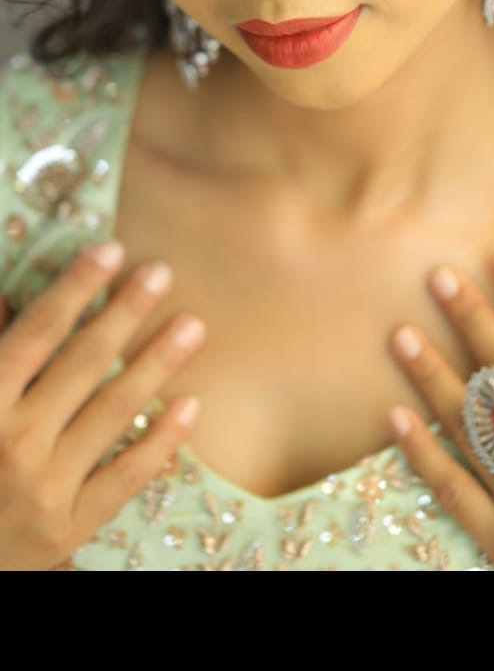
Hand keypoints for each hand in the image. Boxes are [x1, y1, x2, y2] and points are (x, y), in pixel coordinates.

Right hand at [0, 239, 206, 570]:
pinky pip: (125, 477)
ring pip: (113, 412)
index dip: (75, 287)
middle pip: (83, 362)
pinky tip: (191, 404)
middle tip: (162, 272)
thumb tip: (7, 298)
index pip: (37, 332)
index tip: (110, 248)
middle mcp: (14, 442)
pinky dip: (161, 441)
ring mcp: (45, 487)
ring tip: (192, 326)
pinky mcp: (69, 527)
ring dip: (156, 364)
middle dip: (124, 312)